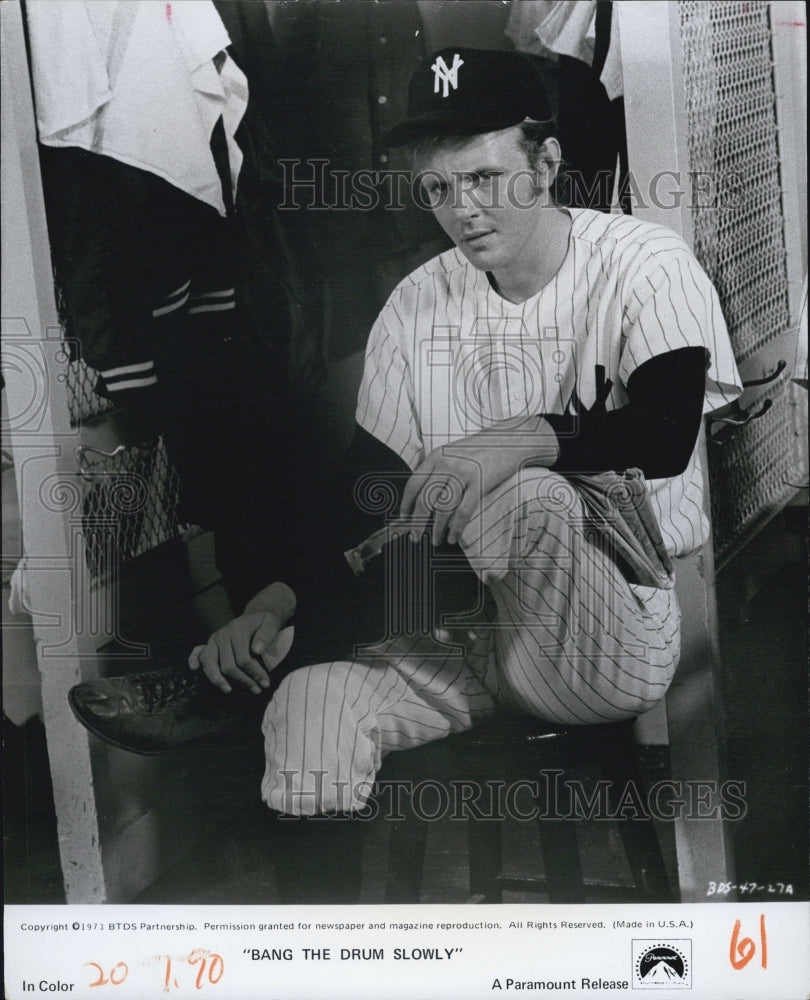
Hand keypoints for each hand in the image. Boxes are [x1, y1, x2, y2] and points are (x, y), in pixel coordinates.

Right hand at [188, 610, 285, 693]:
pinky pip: (197, 652)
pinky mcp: (209, 644)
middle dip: (243, 681)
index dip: (255, 674)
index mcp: (237, 629)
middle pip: (227, 665)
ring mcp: (213, 640)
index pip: (244, 659)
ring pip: (210, 663)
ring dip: (218, 680)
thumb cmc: (264, 622)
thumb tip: (256, 650)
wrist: (255, 615)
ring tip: (229, 690)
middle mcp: (222, 635)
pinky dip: (193, 660)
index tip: (265, 683)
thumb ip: (266, 635)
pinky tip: (195, 669)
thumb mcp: (272, 623)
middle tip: (256, 690)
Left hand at [398, 417, 558, 546]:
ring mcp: (463, 473)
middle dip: (417, 522)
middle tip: (414, 537)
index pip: (413, 484)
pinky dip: (456, 529)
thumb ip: (437, 470)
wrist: (510, 440)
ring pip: (443, 508)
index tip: (403, 520)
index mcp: (436, 456)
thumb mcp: (452, 454)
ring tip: (435, 541)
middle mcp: (446, 464)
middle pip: (425, 499)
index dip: (405, 505)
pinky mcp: (480, 483)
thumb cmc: (480, 450)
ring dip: (437, 530)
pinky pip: (463, 512)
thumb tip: (422, 499)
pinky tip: (452, 538)